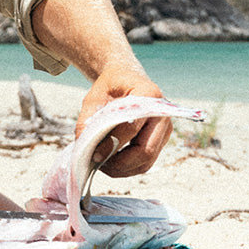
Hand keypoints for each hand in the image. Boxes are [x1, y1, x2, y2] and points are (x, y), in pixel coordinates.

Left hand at [75, 63, 171, 177]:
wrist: (126, 78)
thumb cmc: (110, 86)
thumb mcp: (94, 96)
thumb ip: (88, 118)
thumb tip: (83, 144)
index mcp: (149, 95)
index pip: (132, 126)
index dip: (112, 143)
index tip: (94, 154)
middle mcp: (163, 114)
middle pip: (145, 151)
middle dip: (119, 163)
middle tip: (97, 164)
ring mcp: (165, 129)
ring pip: (147, 162)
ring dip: (123, 170)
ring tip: (101, 165)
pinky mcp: (161, 141)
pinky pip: (146, 162)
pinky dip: (128, 168)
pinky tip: (111, 164)